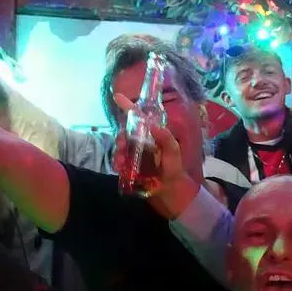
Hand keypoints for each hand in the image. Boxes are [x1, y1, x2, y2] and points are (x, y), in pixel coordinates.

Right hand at [112, 93, 197, 217]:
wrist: (171, 194)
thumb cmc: (174, 171)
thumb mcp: (174, 154)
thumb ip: (167, 140)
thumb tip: (153, 126)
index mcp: (153, 136)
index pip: (140, 118)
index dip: (128, 107)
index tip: (117, 96)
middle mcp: (142, 143)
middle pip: (126, 133)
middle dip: (121, 137)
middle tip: (122, 146)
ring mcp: (135, 155)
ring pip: (120, 147)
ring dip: (118, 152)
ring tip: (121, 162)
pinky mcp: (130, 167)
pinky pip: (119, 161)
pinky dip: (117, 163)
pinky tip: (120, 168)